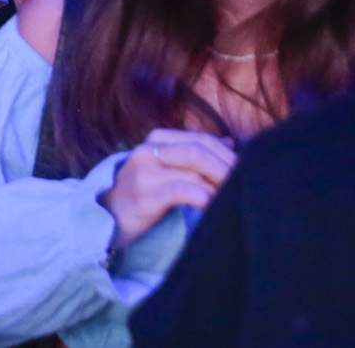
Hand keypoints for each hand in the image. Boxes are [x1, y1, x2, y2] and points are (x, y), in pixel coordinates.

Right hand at [102, 131, 235, 250]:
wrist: (107, 215)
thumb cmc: (144, 192)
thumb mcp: (166, 168)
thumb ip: (194, 155)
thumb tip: (231, 144)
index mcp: (158, 139)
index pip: (202, 140)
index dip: (227, 155)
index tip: (246, 172)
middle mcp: (150, 150)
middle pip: (200, 151)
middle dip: (227, 168)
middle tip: (246, 186)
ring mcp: (146, 172)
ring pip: (195, 171)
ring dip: (220, 186)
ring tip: (234, 198)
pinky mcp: (146, 196)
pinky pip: (184, 191)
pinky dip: (205, 198)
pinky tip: (214, 208)